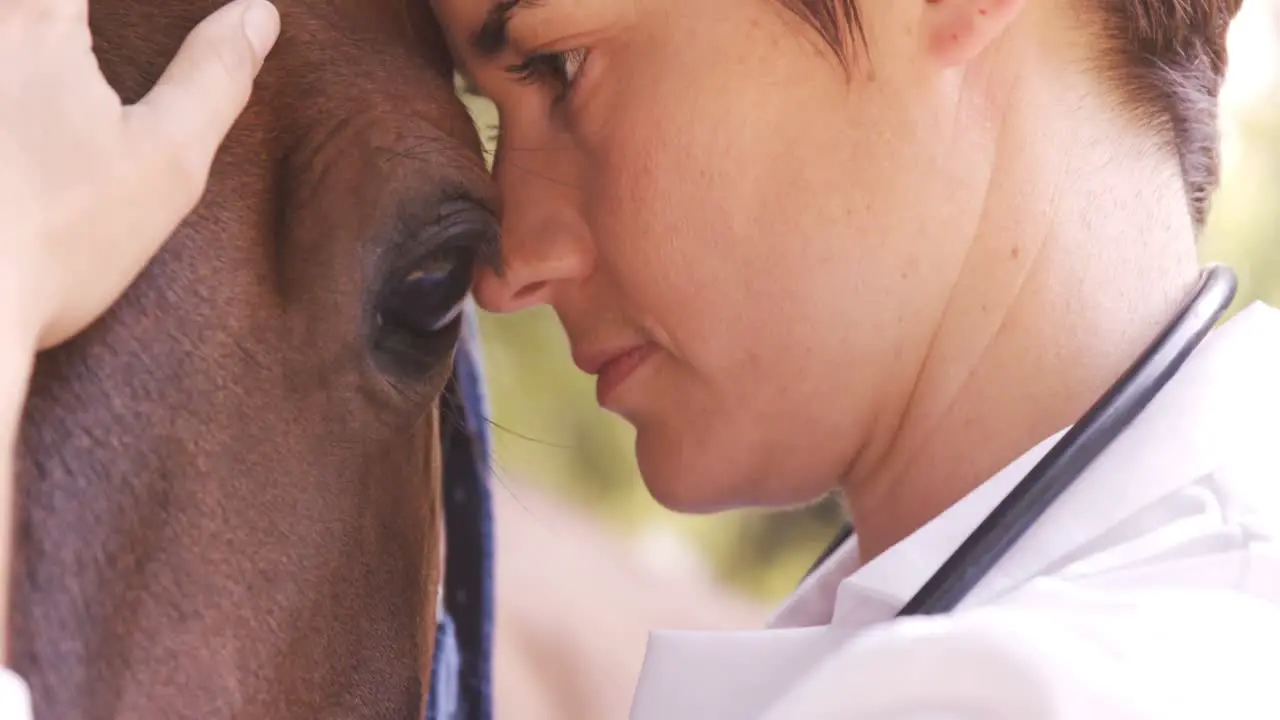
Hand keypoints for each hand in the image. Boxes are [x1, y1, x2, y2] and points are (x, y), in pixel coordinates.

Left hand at [0, 0, 280, 350]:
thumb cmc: (58, 242)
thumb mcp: (166, 162)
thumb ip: (215, 77)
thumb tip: (257, 16)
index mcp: (34, 20)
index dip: (141, 5)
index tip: (151, 22)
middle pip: (41, 12)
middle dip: (73, 26)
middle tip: (105, 44)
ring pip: (14, 31)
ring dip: (39, 39)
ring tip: (64, 77)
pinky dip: (18, 74)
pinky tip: (29, 131)